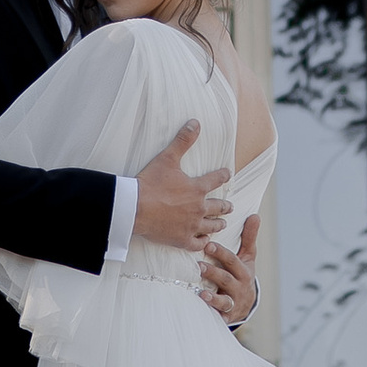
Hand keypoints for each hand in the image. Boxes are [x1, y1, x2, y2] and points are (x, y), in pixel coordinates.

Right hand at [132, 120, 227, 254]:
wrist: (135, 208)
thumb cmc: (151, 183)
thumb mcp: (167, 158)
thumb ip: (183, 140)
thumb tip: (195, 123)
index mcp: (197, 188)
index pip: (216, 180)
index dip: (223, 176)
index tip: (228, 174)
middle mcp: (199, 208)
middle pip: (218, 207)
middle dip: (225, 206)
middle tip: (230, 206)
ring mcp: (191, 226)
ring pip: (211, 226)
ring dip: (218, 224)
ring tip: (222, 224)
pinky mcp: (182, 240)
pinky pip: (197, 244)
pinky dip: (203, 242)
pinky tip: (205, 242)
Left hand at [200, 212, 258, 328]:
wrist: (246, 304)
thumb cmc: (243, 273)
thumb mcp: (248, 257)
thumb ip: (248, 237)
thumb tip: (255, 215)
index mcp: (244, 270)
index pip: (233, 261)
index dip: (221, 253)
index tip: (208, 245)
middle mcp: (239, 286)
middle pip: (227, 279)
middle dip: (214, 273)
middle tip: (199, 265)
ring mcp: (233, 301)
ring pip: (224, 300)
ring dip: (213, 296)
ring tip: (201, 292)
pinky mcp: (226, 315)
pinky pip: (220, 315)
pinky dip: (212, 313)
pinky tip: (203, 308)